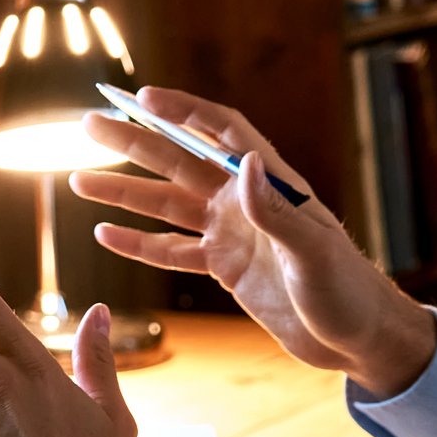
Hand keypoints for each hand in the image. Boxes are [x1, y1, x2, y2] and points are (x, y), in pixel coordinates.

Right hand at [73, 86, 433, 390]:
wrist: (358, 339)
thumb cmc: (348, 290)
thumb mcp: (313, 252)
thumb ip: (276, 211)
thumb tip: (246, 164)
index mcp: (271, 185)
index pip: (222, 133)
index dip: (183, 111)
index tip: (142, 97)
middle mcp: (245, 202)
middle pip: (179, 161)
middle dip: (134, 142)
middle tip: (88, 124)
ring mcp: (232, 234)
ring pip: (166, 205)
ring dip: (124, 192)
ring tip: (78, 180)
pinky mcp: (225, 268)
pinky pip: (172, 251)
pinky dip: (139, 244)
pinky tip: (106, 234)